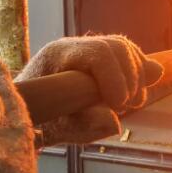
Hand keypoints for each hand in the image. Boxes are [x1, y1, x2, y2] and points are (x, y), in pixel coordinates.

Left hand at [16, 35, 163, 145]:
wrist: (32, 111)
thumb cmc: (42, 119)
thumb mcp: (60, 127)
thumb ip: (84, 125)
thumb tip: (116, 124)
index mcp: (58, 55)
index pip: (97, 53)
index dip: (114, 77)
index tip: (119, 105)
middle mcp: (74, 45)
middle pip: (115, 46)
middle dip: (131, 77)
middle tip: (130, 105)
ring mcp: (88, 47)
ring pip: (124, 48)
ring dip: (138, 75)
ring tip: (134, 102)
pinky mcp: (100, 56)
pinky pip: (126, 54)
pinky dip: (138, 72)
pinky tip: (137, 92)